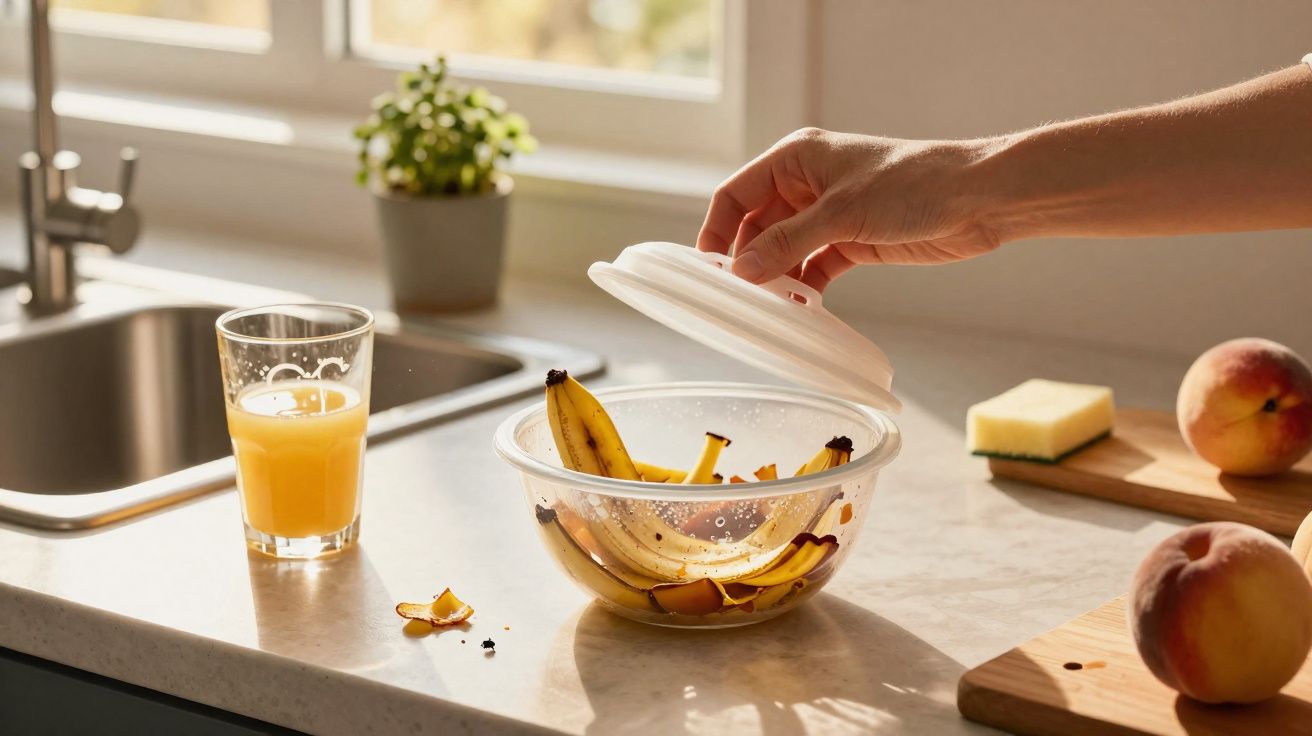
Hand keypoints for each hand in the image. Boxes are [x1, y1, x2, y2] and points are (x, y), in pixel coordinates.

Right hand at [696, 128, 1002, 290]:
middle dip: (747, 260)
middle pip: (756, 226)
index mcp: (796, 159)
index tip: (708, 270)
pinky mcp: (852, 240)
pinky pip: (813, 267)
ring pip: (784, 250)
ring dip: (776, 278)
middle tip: (738, 297)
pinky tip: (800, 308)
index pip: (737, 194)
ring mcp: (829, 214)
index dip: (717, 230)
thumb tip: (742, 270)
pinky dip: (804, 287)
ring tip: (768, 308)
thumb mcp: (841, 214)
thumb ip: (787, 242)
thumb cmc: (913, 184)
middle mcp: (807, 184)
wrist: (977, 199)